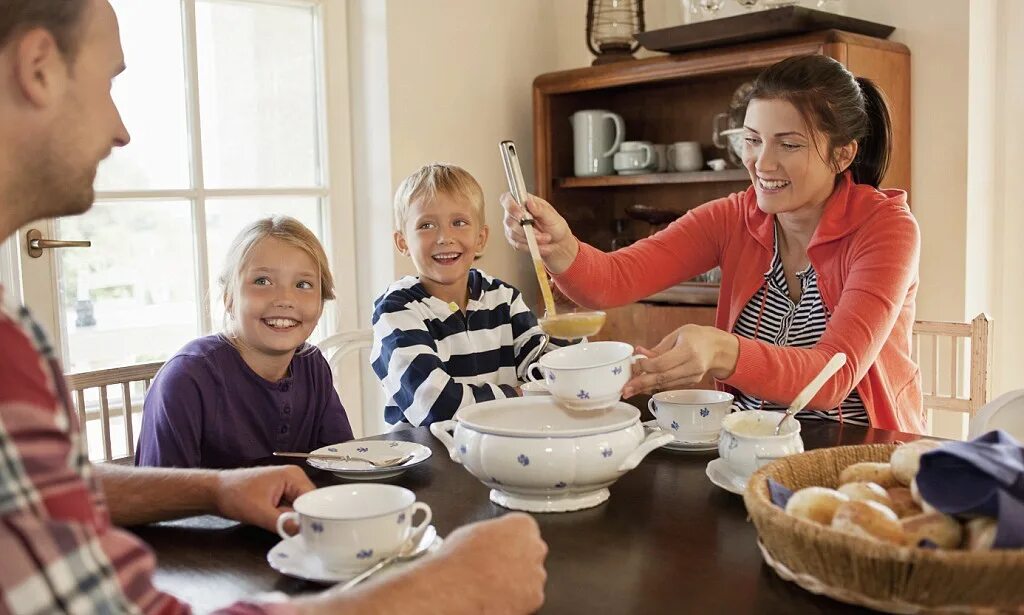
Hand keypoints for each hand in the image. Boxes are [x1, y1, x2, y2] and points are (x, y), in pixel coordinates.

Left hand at [213, 465, 314, 531]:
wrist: (214, 492)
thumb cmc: (233, 495)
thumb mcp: (259, 512)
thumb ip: (282, 523)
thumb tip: (302, 532)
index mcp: (293, 476)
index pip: (314, 499)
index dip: (313, 517)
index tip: (311, 534)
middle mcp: (294, 479)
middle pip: (309, 504)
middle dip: (302, 520)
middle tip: (297, 534)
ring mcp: (287, 487)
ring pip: (299, 510)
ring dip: (292, 521)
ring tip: (282, 526)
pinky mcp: (280, 496)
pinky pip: (290, 511)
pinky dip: (286, 520)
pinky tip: (278, 524)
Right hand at [434, 513, 547, 612]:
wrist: (457, 590)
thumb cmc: (460, 561)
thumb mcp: (472, 532)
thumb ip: (492, 533)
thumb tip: (488, 539)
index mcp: (522, 525)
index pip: (522, 528)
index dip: (507, 539)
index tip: (498, 545)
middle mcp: (535, 548)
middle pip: (529, 551)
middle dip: (515, 558)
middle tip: (494, 565)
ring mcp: (537, 574)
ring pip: (530, 576)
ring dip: (516, 579)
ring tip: (491, 582)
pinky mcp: (534, 597)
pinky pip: (528, 597)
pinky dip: (515, 598)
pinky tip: (495, 595)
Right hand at [500, 192, 578, 273]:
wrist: (558, 243)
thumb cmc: (555, 226)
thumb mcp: (552, 216)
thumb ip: (540, 209)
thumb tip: (530, 202)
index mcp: (523, 202)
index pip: (507, 198)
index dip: (510, 206)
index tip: (521, 215)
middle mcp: (515, 214)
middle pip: (509, 220)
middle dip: (526, 229)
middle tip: (541, 234)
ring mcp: (513, 227)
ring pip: (513, 234)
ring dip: (530, 239)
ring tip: (545, 240)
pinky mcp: (514, 240)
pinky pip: (517, 244)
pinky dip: (529, 246)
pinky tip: (540, 246)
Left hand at [622, 324, 738, 396]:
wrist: (719, 349)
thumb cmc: (698, 337)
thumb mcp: (678, 334)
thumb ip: (659, 347)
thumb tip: (639, 353)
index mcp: (689, 350)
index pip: (663, 363)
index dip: (645, 367)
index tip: (633, 366)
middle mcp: (692, 366)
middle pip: (662, 378)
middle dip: (641, 384)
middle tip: (625, 389)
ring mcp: (692, 377)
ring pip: (665, 384)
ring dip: (645, 388)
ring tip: (629, 390)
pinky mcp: (690, 383)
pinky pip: (669, 385)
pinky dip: (654, 386)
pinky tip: (642, 387)